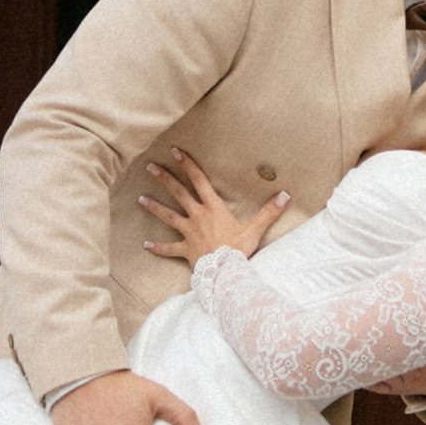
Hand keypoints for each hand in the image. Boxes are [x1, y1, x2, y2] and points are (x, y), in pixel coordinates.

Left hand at [137, 148, 287, 267]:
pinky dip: (157, 247)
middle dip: (164, 179)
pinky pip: (168, 248)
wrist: (224, 272)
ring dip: (154, 207)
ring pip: (168, 217)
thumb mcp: (255, 229)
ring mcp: (188, 233)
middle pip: (178, 194)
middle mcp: (198, 216)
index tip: (175, 152)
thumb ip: (269, 211)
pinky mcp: (185, 250)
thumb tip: (285, 195)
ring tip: (140, 199)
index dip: (187, 165)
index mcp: (213, 208)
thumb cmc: (238, 249)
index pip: (199, 181)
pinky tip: (145, 245)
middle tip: (150, 167)